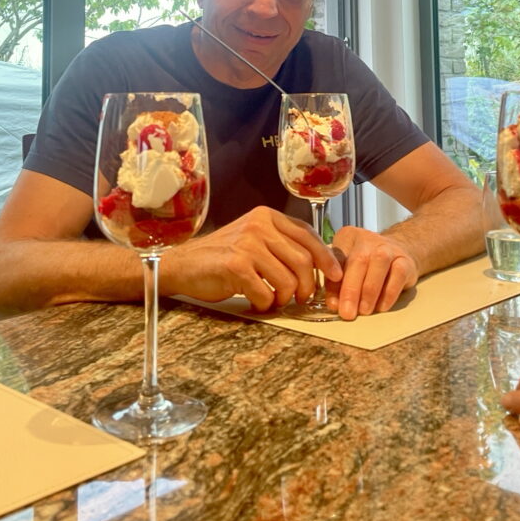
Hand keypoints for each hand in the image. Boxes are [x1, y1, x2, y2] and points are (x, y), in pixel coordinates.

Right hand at [159, 206, 341, 311]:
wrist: (183, 264)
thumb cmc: (223, 256)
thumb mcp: (254, 239)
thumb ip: (281, 244)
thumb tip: (319, 263)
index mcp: (267, 216)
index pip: (308, 235)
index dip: (326, 257)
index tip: (336, 275)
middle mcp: (259, 226)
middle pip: (303, 261)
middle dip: (308, 286)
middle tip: (300, 299)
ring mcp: (247, 244)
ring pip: (288, 280)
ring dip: (284, 298)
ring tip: (273, 300)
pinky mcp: (236, 266)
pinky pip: (266, 293)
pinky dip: (264, 304)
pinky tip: (255, 302)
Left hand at [327, 226, 417, 320]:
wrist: (398, 250)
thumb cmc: (366, 262)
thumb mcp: (346, 265)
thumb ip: (337, 283)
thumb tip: (334, 304)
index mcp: (348, 237)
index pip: (337, 258)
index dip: (334, 283)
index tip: (333, 304)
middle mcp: (368, 239)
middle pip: (359, 261)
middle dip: (351, 289)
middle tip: (347, 313)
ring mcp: (389, 248)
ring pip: (380, 263)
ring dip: (370, 290)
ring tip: (364, 311)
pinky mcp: (405, 261)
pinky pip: (398, 275)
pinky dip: (389, 293)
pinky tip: (381, 307)